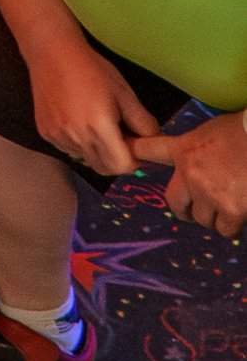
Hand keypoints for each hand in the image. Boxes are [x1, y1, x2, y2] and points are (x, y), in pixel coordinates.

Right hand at [26, 29, 161, 178]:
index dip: (132, 160)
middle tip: (118, 136)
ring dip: (96, 152)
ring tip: (96, 124)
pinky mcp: (46, 133)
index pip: (121, 166)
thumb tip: (153, 142)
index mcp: (98, 126)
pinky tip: (78, 121)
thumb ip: (143, 123)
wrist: (52, 52)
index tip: (133, 146)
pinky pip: (69, 150)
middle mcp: (76, 136)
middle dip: (116, 158)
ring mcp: (58, 136)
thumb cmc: (91, 69)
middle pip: (104, 168)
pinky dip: (78, 144)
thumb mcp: (125, 93)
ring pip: (86, 160)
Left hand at [132, 108, 246, 235]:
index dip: (135, 150)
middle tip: (193, 211)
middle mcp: (190, 173)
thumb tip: (202, 161)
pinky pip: (224, 229)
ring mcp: (208, 193)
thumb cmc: (243, 131)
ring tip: (226, 207)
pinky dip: (231, 226)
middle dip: (183, 210)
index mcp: (184, 149)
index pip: (150, 150)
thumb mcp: (211, 131)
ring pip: (202, 219)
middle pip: (174, 202)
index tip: (126, 149)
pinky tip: (239, 216)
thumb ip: (198, 149)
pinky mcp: (231, 209)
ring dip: (212, 217)